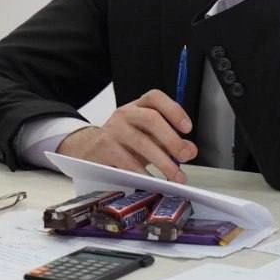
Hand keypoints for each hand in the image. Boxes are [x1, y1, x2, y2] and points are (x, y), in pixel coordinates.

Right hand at [56, 90, 196, 182]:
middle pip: (151, 119)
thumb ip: (170, 141)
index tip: (187, 128)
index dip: (174, 110)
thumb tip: (189, 150)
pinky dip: (144, 173)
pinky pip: (127, 161)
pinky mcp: (105, 148)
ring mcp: (114, 130)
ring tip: (175, 176)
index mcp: (138, 107)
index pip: (156, 98)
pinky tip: (153, 181)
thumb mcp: (148, 136)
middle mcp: (125, 114)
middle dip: (172, 139)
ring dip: (163, 162)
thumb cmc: (124, 141)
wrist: (90, 148)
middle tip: (185, 155)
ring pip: (141, 142)